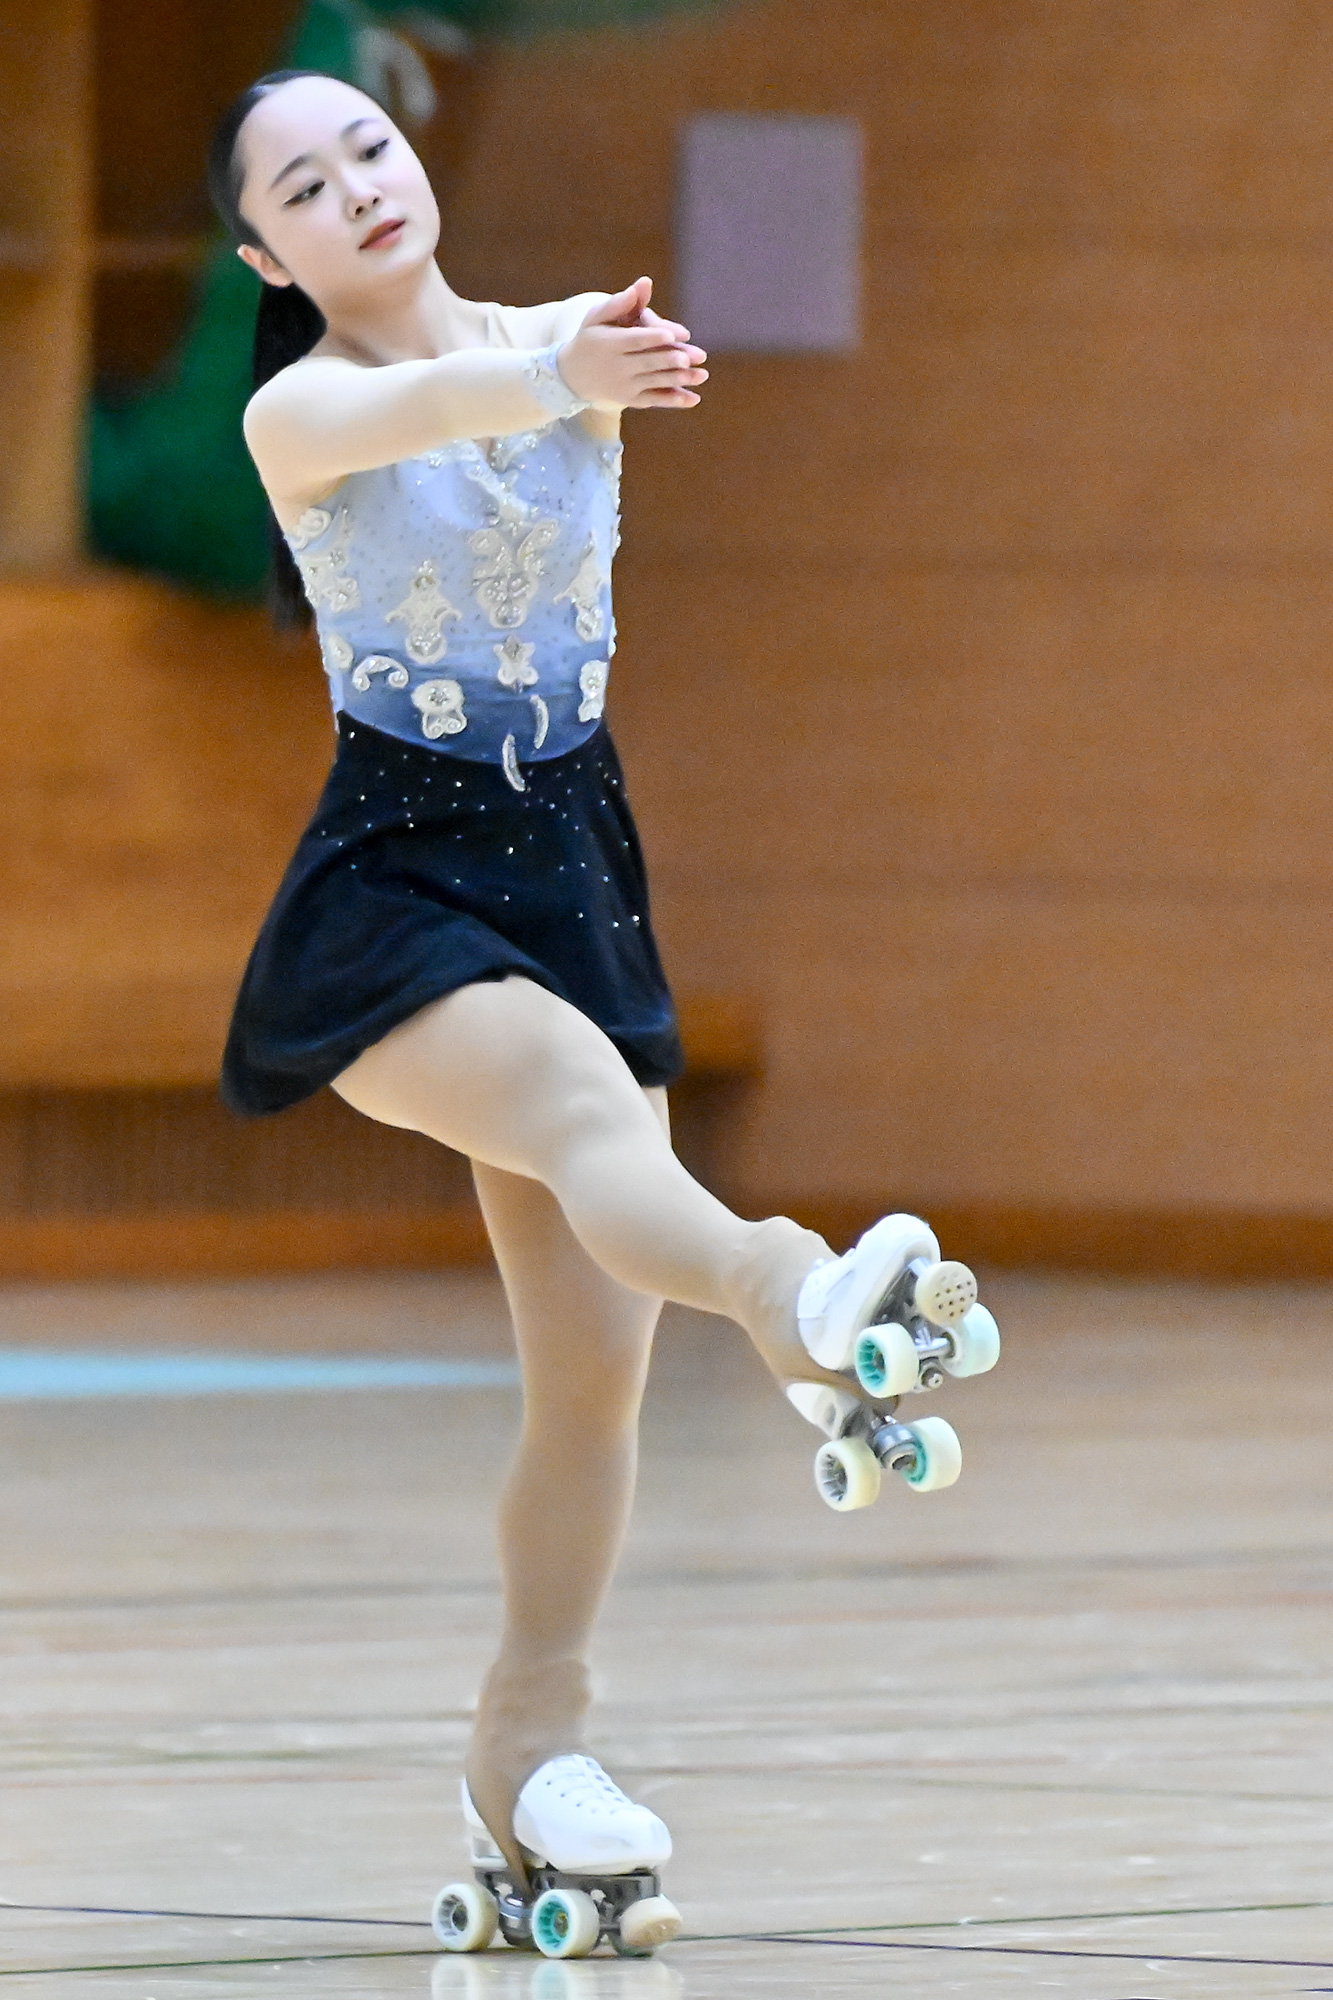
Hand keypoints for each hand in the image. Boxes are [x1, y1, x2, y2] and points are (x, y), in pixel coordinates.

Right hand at [557, 277, 707, 412]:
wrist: (573, 375)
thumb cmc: (590, 338)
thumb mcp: (596, 317)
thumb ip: (619, 302)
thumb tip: (644, 283)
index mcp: (609, 344)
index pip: (634, 340)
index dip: (653, 337)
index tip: (672, 334)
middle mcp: (617, 367)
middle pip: (648, 362)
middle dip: (670, 360)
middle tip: (692, 357)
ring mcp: (625, 386)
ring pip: (655, 382)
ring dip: (680, 380)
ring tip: (702, 374)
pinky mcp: (631, 399)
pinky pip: (655, 399)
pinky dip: (674, 400)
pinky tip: (694, 398)